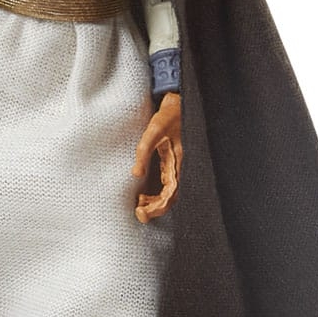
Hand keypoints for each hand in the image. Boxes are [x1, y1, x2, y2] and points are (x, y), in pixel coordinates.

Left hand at [131, 92, 182, 223]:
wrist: (179, 102)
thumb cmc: (169, 115)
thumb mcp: (154, 130)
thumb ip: (144, 150)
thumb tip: (136, 174)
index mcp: (180, 162)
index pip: (171, 194)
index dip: (158, 207)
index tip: (142, 213)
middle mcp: (181, 167)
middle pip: (171, 198)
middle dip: (156, 209)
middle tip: (139, 214)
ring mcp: (178, 166)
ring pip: (169, 193)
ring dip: (155, 202)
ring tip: (139, 206)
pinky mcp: (173, 163)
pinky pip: (168, 184)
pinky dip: (157, 193)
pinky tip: (145, 195)